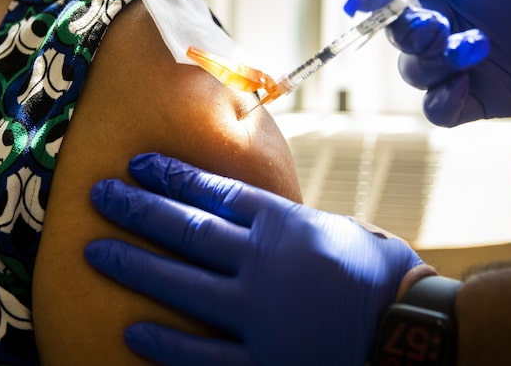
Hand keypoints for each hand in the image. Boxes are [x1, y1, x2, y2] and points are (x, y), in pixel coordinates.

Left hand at [84, 153, 423, 365]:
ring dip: (134, 266)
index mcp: (284, 225)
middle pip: (186, 229)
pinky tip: (133, 331)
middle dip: (137, 209)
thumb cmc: (384, 274)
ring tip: (96, 251)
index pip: (215, 192)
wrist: (415, 334)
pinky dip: (165, 343)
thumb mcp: (338, 228)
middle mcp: (262, 264)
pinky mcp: (263, 361)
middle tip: (99, 194)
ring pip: (181, 286)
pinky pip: (202, 355)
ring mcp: (258, 315)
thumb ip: (288, 221)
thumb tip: (249, 210)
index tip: (138, 164)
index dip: (171, 176)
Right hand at [343, 0, 510, 126]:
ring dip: (430, 64)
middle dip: (404, 31)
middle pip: (397, 28)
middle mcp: (452, 16)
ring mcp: (462, 58)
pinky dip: (439, 105)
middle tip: (436, 30)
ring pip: (413, 69)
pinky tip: (463, 90)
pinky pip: (439, 110)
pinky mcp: (479, 97)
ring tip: (478, 49)